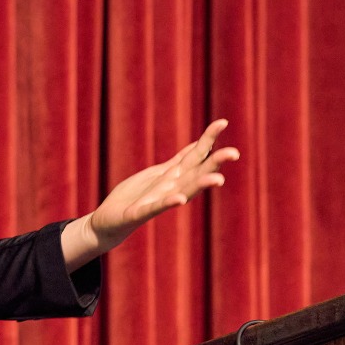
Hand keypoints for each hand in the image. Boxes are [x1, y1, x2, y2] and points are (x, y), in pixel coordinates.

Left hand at [62, 119, 239, 270]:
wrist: (109, 222)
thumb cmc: (134, 197)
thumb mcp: (159, 173)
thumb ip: (180, 161)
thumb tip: (200, 145)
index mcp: (174, 176)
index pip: (196, 155)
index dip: (208, 138)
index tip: (223, 122)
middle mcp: (171, 188)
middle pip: (197, 172)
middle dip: (215, 163)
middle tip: (235, 153)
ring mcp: (157, 201)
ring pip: (184, 191)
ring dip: (200, 185)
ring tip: (218, 180)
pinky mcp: (139, 212)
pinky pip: (156, 207)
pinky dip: (169, 203)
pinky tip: (180, 200)